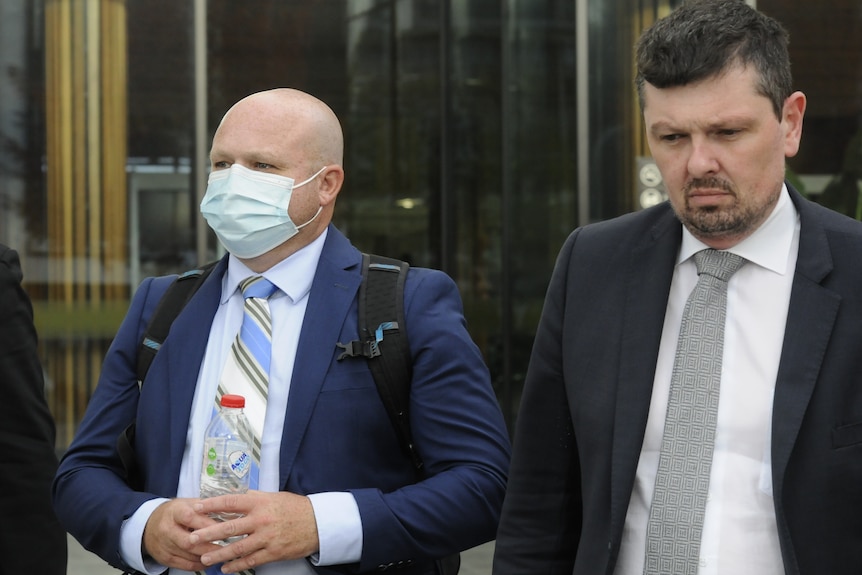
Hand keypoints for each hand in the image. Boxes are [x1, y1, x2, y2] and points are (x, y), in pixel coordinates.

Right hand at [143, 498, 220, 570]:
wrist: (150, 524)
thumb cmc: (174, 513)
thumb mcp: (187, 503)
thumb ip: (205, 507)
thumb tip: (227, 511)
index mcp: (175, 512)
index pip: (190, 517)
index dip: (207, 524)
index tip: (222, 528)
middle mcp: (167, 529)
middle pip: (188, 541)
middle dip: (208, 545)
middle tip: (225, 546)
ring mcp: (165, 545)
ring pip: (188, 555)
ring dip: (206, 556)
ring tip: (221, 554)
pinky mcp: (165, 558)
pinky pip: (185, 565)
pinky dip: (199, 564)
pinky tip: (209, 561)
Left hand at [189, 490, 319, 572]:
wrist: (317, 522)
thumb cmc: (293, 507)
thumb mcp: (273, 497)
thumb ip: (253, 499)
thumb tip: (231, 498)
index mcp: (260, 502)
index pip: (230, 502)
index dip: (211, 504)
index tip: (195, 507)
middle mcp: (261, 519)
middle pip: (229, 527)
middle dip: (208, 533)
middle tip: (191, 538)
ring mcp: (267, 537)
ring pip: (237, 547)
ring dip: (218, 553)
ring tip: (204, 558)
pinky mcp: (273, 552)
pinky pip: (250, 561)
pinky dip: (236, 566)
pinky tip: (225, 568)